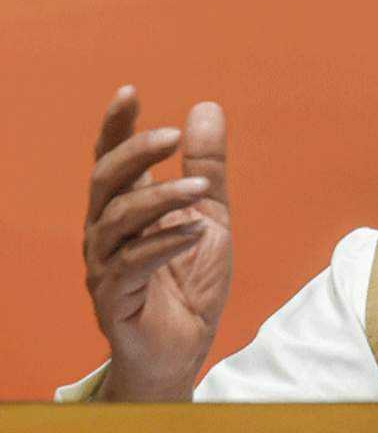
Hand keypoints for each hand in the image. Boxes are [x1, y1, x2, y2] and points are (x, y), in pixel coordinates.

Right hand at [84, 85, 231, 400]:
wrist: (185, 348)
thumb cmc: (188, 281)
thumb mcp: (211, 214)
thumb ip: (208, 167)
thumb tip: (206, 108)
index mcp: (126, 208)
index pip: (112, 158)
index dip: (116, 126)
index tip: (129, 92)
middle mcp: (107, 232)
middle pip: (105, 181)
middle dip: (135, 154)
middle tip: (172, 136)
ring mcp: (106, 265)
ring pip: (119, 220)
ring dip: (161, 199)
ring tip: (200, 190)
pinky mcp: (116, 298)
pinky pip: (133, 264)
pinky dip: (165, 244)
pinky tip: (195, 232)